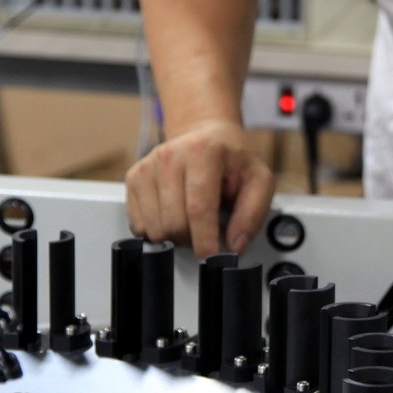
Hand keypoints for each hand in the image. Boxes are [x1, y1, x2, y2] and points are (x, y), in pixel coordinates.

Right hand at [125, 119, 274, 257]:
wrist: (205, 135)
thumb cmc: (232, 159)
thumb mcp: (259, 180)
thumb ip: (252, 214)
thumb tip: (235, 245)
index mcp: (203, 152)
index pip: (198, 208)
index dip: (204, 240)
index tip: (211, 257)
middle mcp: (169, 156)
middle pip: (173, 222)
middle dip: (191, 240)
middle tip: (206, 233)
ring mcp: (147, 166)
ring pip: (154, 228)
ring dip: (174, 237)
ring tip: (190, 222)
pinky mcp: (134, 178)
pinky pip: (138, 224)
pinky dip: (157, 231)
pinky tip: (173, 216)